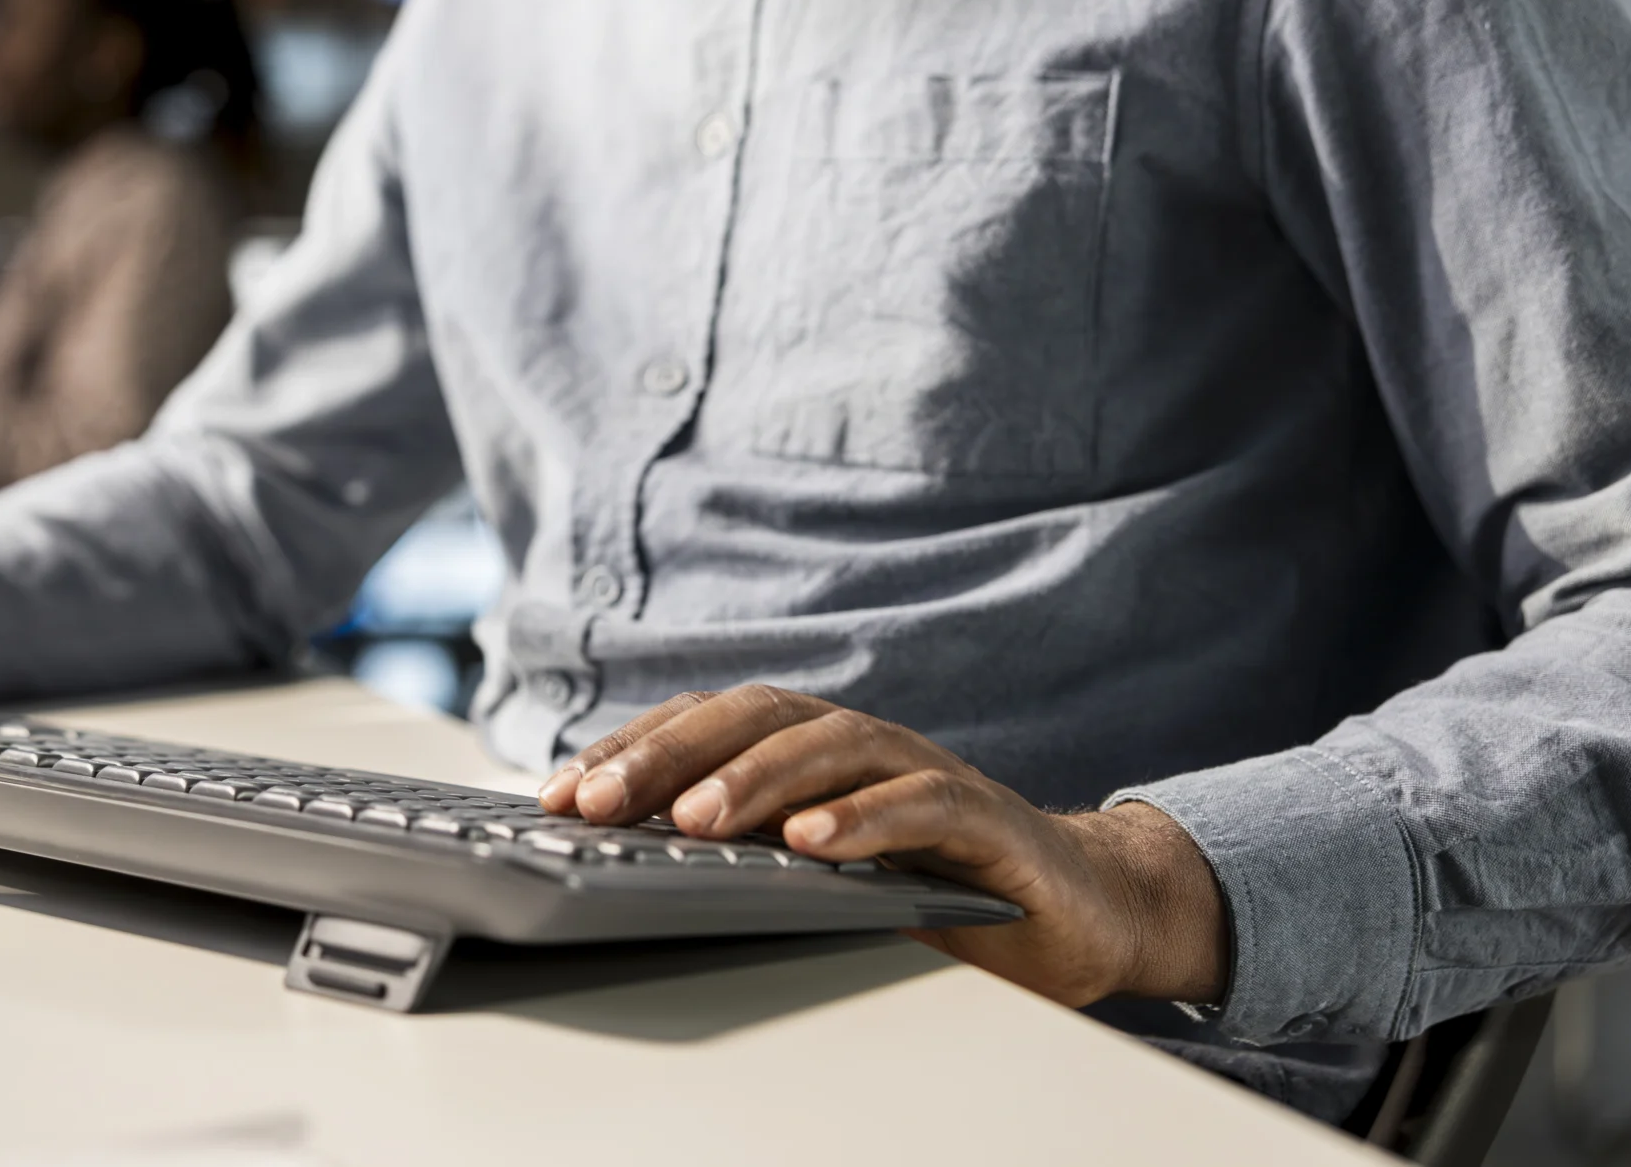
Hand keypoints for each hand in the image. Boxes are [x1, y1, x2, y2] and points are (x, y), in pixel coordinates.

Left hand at [536, 684, 1228, 1008]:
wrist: (1074, 908)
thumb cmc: (927, 889)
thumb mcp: (815, 880)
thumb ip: (742, 863)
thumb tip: (621, 871)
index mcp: (805, 750)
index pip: (702, 729)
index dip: (629, 751)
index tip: (556, 795)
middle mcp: (857, 744)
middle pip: (750, 721)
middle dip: (666, 758)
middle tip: (598, 803)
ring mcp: (922, 771)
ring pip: (828, 748)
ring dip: (754, 780)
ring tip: (694, 819)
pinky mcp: (985, 816)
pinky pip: (920, 801)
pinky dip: (863, 817)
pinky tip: (813, 843)